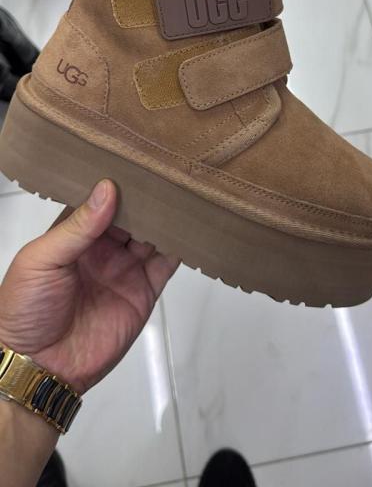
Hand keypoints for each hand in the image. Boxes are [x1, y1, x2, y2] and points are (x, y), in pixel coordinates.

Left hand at [0, 180, 178, 393]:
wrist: (38, 368)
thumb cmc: (24, 311)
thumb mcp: (42, 259)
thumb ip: (77, 226)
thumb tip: (105, 190)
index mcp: (72, 234)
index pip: (100, 199)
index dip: (116, 182)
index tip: (135, 161)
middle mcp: (101, 248)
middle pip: (132, 213)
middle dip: (146, 196)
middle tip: (165, 172)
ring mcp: (124, 269)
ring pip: (153, 233)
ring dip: (166, 217)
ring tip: (182, 194)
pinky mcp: (142, 291)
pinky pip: (166, 264)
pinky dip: (181, 246)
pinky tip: (189, 229)